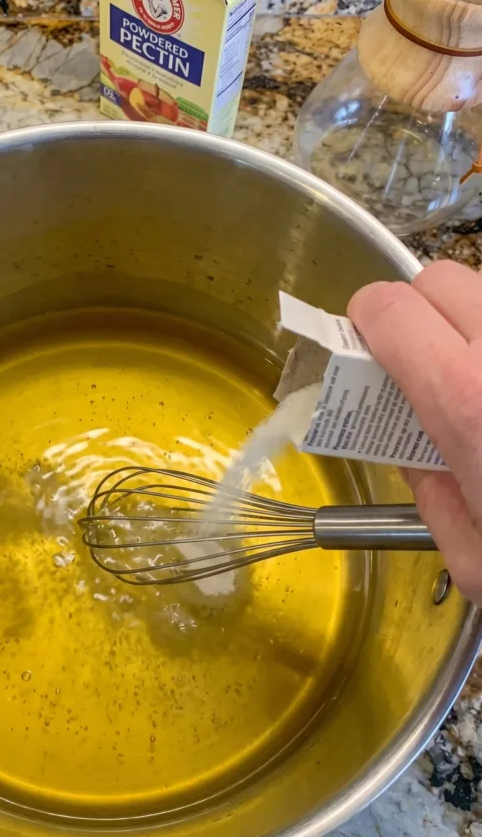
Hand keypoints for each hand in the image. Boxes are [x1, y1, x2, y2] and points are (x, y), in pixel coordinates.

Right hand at [349, 261, 481, 603]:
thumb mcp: (475, 559)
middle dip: (421, 311)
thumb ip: (431, 492)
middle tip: (430, 365)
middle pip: (444, 277)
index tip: (368, 348)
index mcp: (468, 401)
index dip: (367, 321)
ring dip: (480, 327)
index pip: (390, 308)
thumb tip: (418, 451)